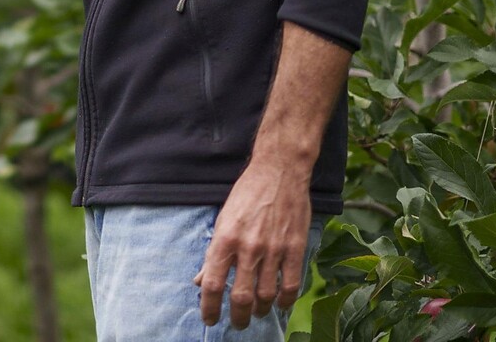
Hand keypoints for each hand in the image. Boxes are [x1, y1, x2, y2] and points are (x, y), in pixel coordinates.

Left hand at [195, 159, 312, 328]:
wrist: (279, 171)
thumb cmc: (247, 194)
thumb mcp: (223, 219)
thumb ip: (214, 252)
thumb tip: (200, 280)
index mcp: (225, 238)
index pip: (212, 283)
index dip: (209, 307)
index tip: (209, 319)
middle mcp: (248, 247)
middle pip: (240, 297)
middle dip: (237, 317)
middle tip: (237, 322)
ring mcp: (274, 249)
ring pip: (266, 296)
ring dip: (261, 310)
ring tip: (257, 312)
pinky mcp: (295, 248)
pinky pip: (291, 285)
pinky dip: (285, 301)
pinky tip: (280, 304)